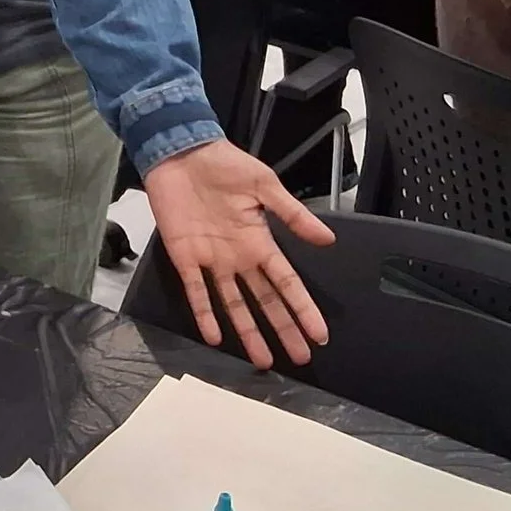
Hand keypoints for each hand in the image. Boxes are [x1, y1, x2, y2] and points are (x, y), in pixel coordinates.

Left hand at [141, 139, 334, 367]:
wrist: (182, 151)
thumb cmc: (225, 164)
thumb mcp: (265, 185)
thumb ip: (293, 215)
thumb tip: (328, 239)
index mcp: (260, 241)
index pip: (287, 282)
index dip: (302, 308)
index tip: (319, 334)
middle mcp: (238, 258)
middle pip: (264, 301)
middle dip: (282, 329)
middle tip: (299, 358)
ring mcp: (211, 260)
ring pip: (232, 304)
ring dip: (247, 331)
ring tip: (262, 360)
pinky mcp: (184, 256)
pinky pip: (196, 290)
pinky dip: (204, 313)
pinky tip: (215, 336)